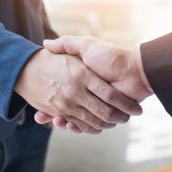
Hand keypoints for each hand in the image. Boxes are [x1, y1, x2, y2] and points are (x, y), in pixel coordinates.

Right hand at [35, 36, 153, 129]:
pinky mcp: (104, 115)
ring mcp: (94, 105)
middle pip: (65, 109)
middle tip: (40, 117)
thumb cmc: (110, 57)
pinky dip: (79, 128)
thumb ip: (68, 43)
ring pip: (75, 119)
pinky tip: (69, 125)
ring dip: (64, 122)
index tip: (37, 103)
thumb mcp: (86, 46)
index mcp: (81, 81)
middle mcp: (86, 94)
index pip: (60, 92)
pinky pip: (87, 125)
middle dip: (53, 114)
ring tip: (56, 120)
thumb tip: (46, 44)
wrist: (134, 70)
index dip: (48, 99)